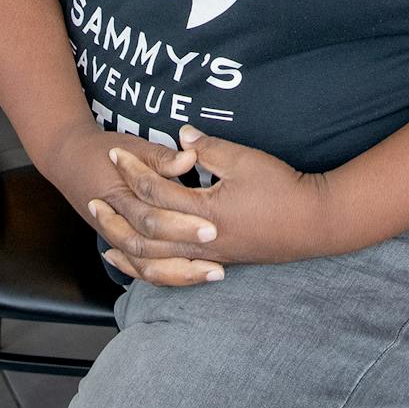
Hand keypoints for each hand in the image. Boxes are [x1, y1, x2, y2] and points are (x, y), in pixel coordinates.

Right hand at [42, 125, 224, 287]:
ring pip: (145, 265)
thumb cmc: (104, 150)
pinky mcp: (119, 245)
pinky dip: (164, 276)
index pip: (151, 217)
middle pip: (150, 245)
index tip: (213, 226)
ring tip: (215, 272)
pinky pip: (140, 269)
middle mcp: (115, 222)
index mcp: (119, 196)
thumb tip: (190, 158)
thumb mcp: (133, 146)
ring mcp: (114, 237)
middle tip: (220, 250)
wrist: (69, 160)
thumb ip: (162, 157)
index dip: (182, 224)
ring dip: (180, 272)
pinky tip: (190, 277)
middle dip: (187, 251)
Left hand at [90, 126, 335, 278]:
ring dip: (127, 247)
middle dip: (119, 212)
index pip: (157, 191)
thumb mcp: (245, 160)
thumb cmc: (282, 189)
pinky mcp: (217, 262)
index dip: (134, 170)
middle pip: (147, 229)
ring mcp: (209, 256)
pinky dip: (150, 269)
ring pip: (156, 260)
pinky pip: (174, 272)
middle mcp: (202, 240)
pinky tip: (138, 263)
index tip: (117, 152)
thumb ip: (210, 147)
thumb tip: (182, 135)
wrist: (315, 224)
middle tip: (93, 196)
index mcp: (205, 212)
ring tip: (104, 238)